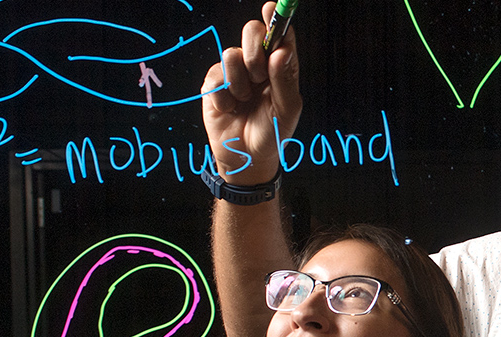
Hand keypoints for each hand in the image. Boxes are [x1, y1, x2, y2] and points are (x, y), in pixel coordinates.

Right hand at [200, 1, 301, 186]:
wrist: (245, 158)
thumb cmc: (271, 134)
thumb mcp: (286, 110)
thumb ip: (285, 79)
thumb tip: (281, 50)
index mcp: (280, 67)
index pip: (280, 35)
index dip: (275, 19)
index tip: (271, 8)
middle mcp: (258, 65)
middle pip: (251, 33)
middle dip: (254, 50)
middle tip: (258, 74)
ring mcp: (235, 73)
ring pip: (232, 54)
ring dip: (240, 82)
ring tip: (244, 101)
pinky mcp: (214, 84)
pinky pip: (216, 75)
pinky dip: (224, 96)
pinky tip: (230, 108)